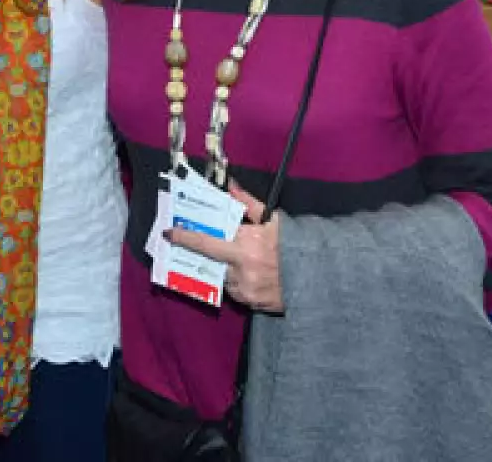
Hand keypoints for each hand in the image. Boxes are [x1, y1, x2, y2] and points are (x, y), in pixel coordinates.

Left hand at [168, 183, 284, 312]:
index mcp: (245, 246)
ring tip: (247, 262)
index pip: (205, 242)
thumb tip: (230, 187)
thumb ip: (248, 204)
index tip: (169, 233)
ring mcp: (246, 289)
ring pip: (224, 277)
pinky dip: (239, 283)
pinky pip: (236, 291)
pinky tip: (254, 275)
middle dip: (212, 254)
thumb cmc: (297, 245)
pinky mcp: (253, 304)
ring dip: (228, 269)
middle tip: (223, 249)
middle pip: (212, 261)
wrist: (322, 277)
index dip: (185, 238)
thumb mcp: (274, 220)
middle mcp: (241, 269)